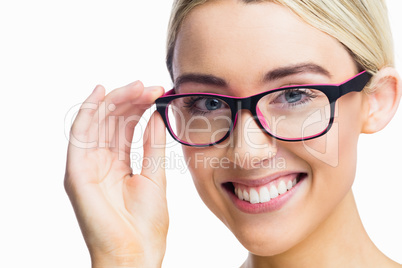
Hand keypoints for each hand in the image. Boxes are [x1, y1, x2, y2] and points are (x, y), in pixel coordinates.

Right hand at [64, 81, 167, 267]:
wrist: (136, 253)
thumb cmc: (146, 223)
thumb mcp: (154, 175)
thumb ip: (152, 145)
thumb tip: (156, 114)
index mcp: (119, 164)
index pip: (125, 127)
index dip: (140, 107)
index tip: (159, 92)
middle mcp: (101, 162)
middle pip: (111, 121)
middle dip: (130, 100)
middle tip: (151, 87)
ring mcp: (87, 166)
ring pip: (97, 122)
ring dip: (115, 101)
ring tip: (137, 86)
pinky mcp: (77, 172)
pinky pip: (79, 135)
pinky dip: (88, 112)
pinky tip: (101, 92)